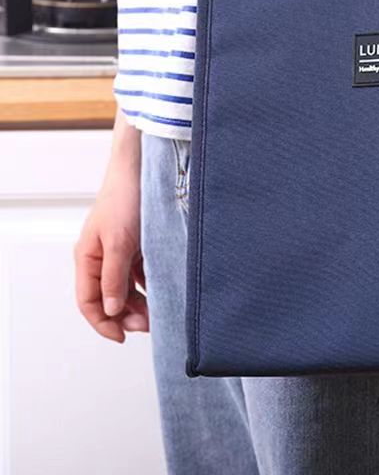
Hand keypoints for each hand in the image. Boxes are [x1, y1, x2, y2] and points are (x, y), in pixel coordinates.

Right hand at [74, 111, 147, 342]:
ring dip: (139, 302)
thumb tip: (112, 310)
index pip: (89, 301)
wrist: (142, 168)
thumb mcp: (118, 242)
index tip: (122, 338)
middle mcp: (101, 256)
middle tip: (149, 325)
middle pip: (109, 297)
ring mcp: (120, 249)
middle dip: (126, 315)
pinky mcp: (137, 242)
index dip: (103, 323)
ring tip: (159, 311)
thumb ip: (114, 278)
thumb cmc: (125, 199)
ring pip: (126, 286)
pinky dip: (149, 283)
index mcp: (87, 257)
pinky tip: (163, 289)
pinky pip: (140, 271)